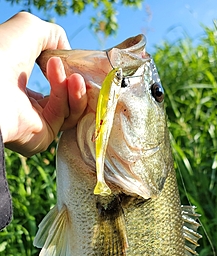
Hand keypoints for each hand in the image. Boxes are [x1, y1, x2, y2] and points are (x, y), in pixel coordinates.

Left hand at [0, 12, 86, 155]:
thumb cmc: (2, 52)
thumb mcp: (30, 30)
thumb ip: (53, 36)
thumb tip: (67, 53)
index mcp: (21, 88)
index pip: (54, 87)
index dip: (70, 75)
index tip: (78, 64)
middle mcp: (28, 109)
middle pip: (67, 102)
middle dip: (78, 87)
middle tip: (82, 73)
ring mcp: (35, 125)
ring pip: (69, 112)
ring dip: (76, 91)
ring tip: (75, 77)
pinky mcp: (41, 138)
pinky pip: (62, 117)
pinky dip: (66, 96)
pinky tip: (64, 78)